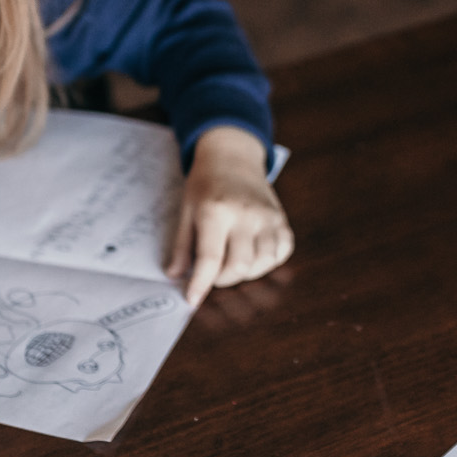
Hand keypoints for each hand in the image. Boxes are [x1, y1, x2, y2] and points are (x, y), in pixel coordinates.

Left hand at [169, 126, 293, 305]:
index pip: (210, 258)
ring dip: (246, 273)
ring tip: (232, 261)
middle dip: (223, 279)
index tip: (192, 299)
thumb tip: (174, 276)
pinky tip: (252, 253)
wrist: (233, 157)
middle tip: (213, 272)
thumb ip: (182, 246)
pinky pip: (281, 253)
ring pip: (263, 263)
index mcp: (216, 211)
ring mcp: (268, 217)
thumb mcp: (186, 210)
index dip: (201, 284)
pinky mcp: (282, 220)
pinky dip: (268, 262)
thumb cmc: (205, 184)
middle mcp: (246, 214)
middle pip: (239, 266)